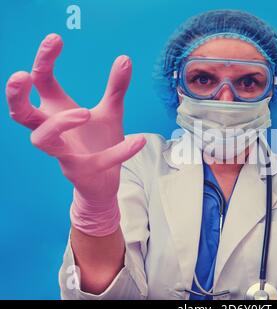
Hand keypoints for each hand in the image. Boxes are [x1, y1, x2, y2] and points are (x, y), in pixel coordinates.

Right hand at [6, 34, 145, 234]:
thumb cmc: (99, 142)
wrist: (105, 181)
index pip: (41, 82)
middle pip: (21, 112)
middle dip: (16, 94)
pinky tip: (138, 140)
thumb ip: (116, 87)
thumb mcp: (111, 111)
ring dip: (60, 123)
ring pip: (42, 138)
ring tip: (85, 112)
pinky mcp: (81, 171)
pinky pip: (96, 161)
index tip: (55, 38)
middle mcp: (54, 131)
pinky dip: (118, 151)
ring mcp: (64, 152)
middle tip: (23, 75)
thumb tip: (125, 58)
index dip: (43, 60)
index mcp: (58, 110)